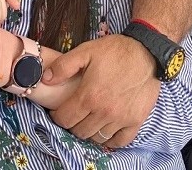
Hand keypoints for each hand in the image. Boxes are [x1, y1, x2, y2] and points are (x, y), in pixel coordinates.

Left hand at [42, 34, 159, 147]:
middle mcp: (104, 112)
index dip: (57, 116)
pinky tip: (106, 129)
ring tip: (88, 119)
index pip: (65, 119)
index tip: (58, 110)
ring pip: (97, 138)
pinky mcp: (136, 120)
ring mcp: (121, 118)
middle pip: (79, 131)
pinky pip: (120, 141)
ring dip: (89, 131)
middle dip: (72, 124)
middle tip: (73, 113)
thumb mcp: (85, 51)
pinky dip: (110, 139)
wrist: (146, 52)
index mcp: (89, 96)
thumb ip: (63, 66)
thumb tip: (45, 79)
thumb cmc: (114, 51)